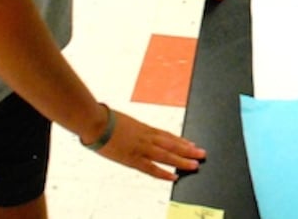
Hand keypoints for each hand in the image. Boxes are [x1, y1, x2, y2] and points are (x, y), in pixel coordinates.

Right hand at [90, 107, 205, 180]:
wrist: (96, 122)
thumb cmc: (106, 120)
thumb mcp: (124, 122)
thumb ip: (132, 129)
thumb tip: (132, 131)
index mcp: (144, 128)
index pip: (167, 135)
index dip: (181, 141)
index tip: (192, 144)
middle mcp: (147, 137)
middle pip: (172, 144)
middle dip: (188, 150)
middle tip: (202, 154)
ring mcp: (141, 148)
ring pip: (167, 155)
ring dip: (182, 161)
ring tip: (195, 165)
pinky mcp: (133, 158)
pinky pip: (152, 168)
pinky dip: (164, 173)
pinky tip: (174, 177)